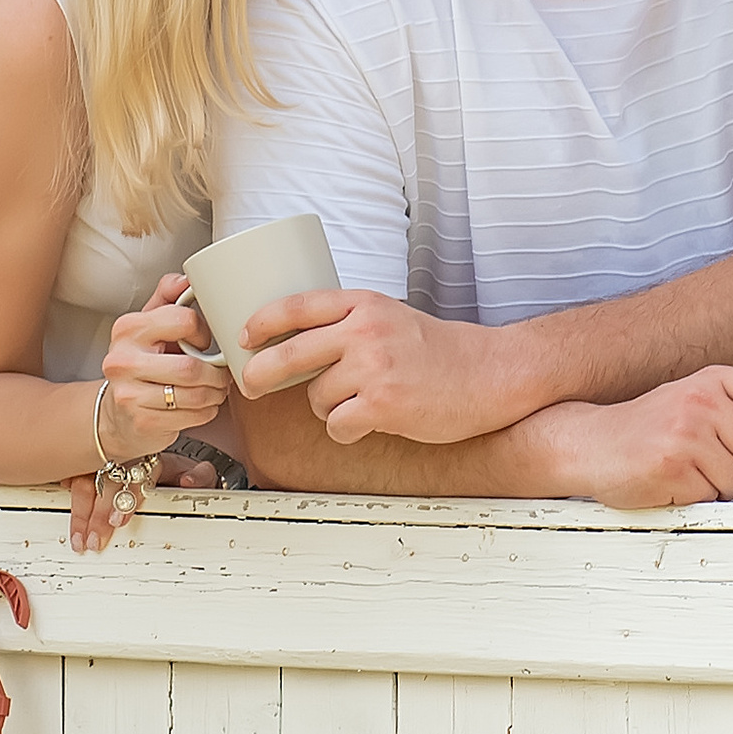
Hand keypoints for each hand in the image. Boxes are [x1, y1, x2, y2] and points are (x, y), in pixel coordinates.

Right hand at [65, 448, 224, 554]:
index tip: (119, 520)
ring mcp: (108, 460)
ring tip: (78, 538)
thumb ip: (201, 477)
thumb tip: (188, 480)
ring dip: (81, 511)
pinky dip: (67, 483)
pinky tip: (61, 494)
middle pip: (107, 484)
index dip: (128, 499)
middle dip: (98, 515)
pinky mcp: (94, 464)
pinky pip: (76, 471)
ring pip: (88, 481)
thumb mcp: (198, 473)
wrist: (171, 454)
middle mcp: (126, 457)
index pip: (136, 477)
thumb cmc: (181, 471)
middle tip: (94, 540)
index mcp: (152, 457)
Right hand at [96, 275, 231, 467]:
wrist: (116, 413)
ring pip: (194, 394)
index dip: (203, 333)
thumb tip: (185, 280)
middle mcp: (122, 360)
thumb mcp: (148, 325)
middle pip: (191, 366)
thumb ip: (167, 298)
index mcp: (127, 328)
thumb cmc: (140, 364)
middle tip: (220, 373)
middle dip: (216, 373)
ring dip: (214, 393)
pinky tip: (202, 406)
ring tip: (215, 389)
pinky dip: (206, 412)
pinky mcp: (141, 422)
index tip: (203, 342)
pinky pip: (190, 416)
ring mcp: (129, 394)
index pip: (183, 321)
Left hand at [239, 288, 505, 443]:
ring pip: (315, 396)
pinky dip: (346, 430)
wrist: (488, 373)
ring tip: (360, 402)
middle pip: (289, 353)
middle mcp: (365, 331)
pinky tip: (368, 422)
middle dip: (260, 374)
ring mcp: (374, 367)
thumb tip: (293, 341)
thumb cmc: (437, 349)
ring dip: (328, 407)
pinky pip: (337, 424)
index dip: (262, 322)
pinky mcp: (383, 404)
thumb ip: (348, 323)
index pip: (297, 305)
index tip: (244, 337)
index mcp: (364, 304)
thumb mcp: (389, 317)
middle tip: (252, 386)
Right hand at [556, 366, 732, 509]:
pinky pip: (710, 498)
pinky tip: (671, 483)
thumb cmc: (646, 430)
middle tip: (717, 469)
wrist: (587, 443)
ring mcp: (685, 432)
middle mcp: (700, 400)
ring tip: (688, 473)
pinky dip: (695, 499)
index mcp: (710, 381)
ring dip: (720, 489)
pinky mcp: (671, 466)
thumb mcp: (695, 409)